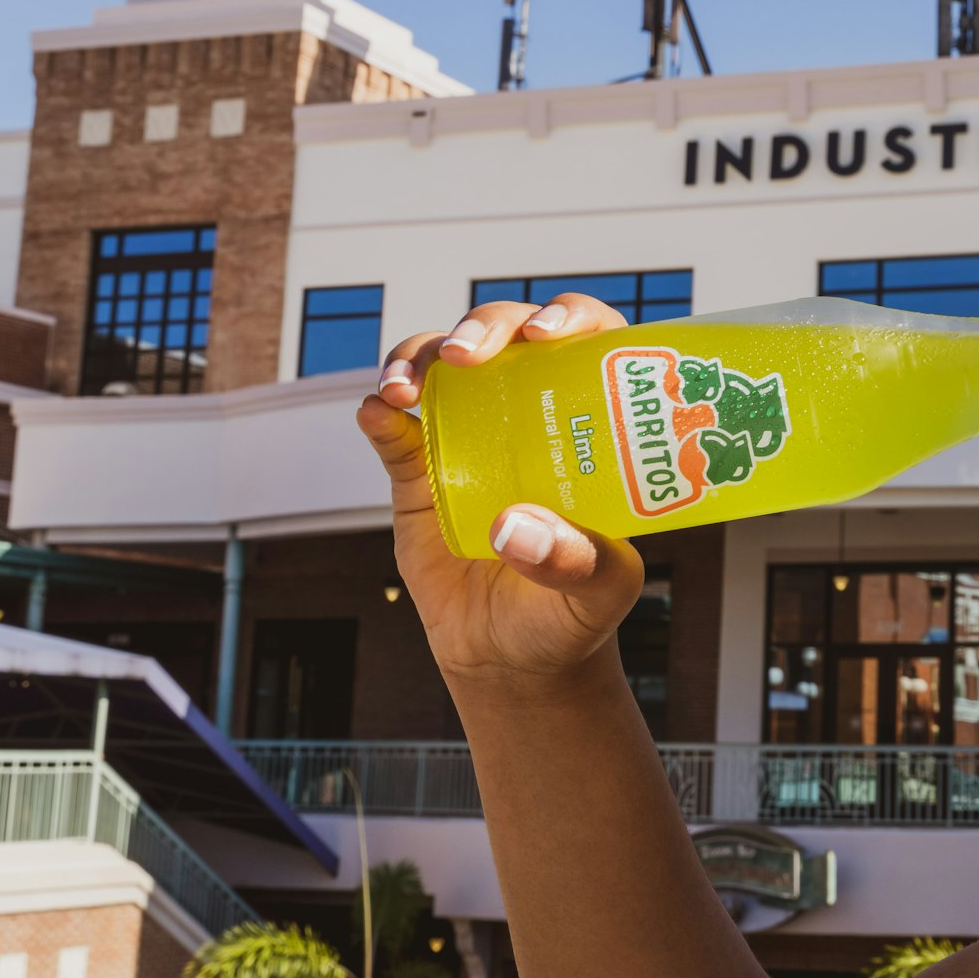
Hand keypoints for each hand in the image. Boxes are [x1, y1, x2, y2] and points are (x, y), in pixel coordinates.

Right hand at [360, 293, 647, 691]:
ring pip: (440, 366)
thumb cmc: (574, 611)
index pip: (588, 343)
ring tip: (404, 389)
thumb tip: (517, 528)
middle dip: (483, 328)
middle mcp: (530, 415)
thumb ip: (576, 561)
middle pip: (506, 338)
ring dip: (418, 357)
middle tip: (466, 355)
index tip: (547, 332)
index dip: (570, 317)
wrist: (513, 659)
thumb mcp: (601, 591)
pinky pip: (394, 432)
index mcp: (590, 424)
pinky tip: (378, 412)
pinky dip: (380, 414)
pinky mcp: (418, 474)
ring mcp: (469, 438)